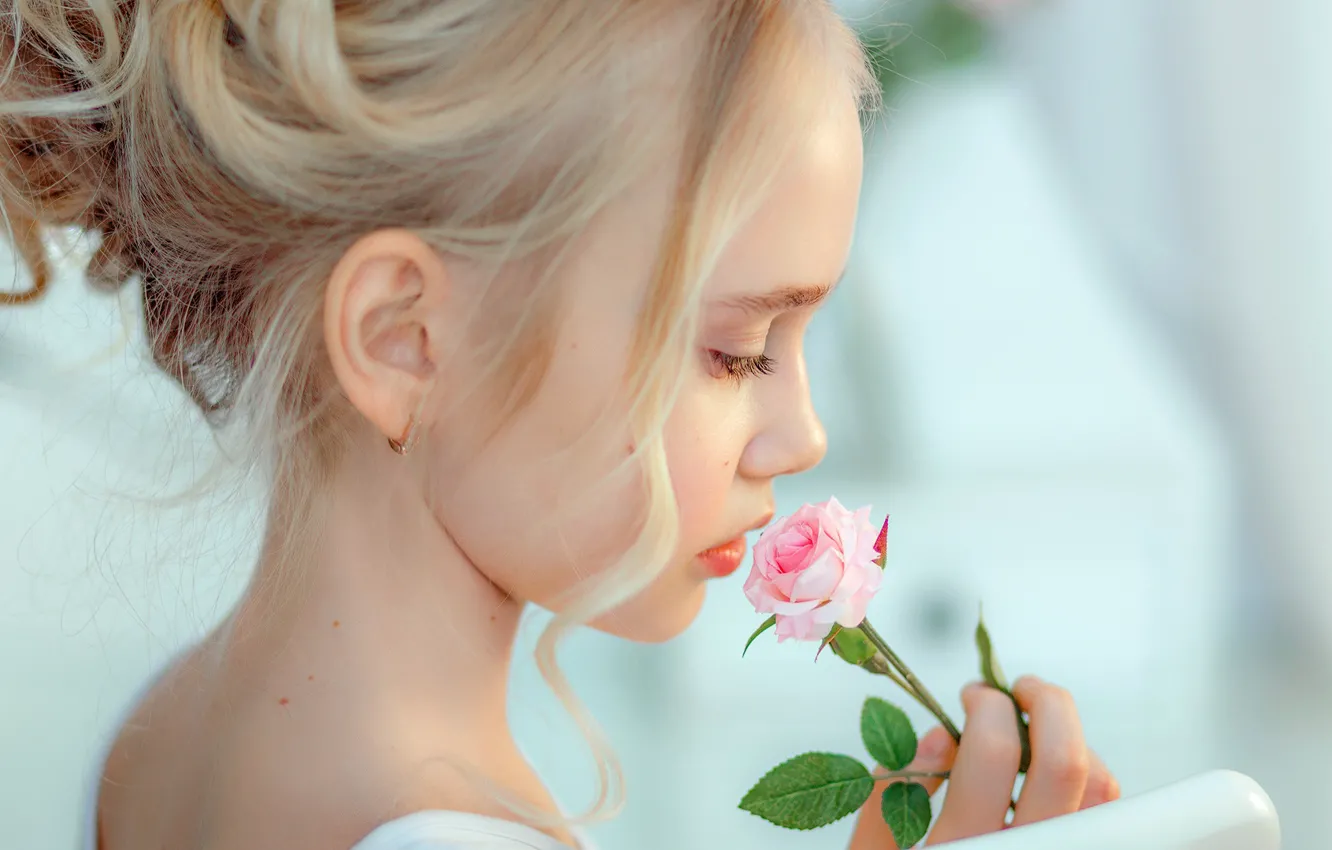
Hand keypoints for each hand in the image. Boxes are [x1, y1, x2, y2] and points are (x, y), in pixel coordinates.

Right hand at [848, 676, 1119, 847]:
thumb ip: (891, 792)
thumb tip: (941, 734)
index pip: (994, 752)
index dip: (986, 704)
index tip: (972, 694)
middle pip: (1068, 761)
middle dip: (1047, 703)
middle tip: (1018, 689)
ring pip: (1102, 789)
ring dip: (1073, 742)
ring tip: (1034, 735)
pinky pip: (1110, 819)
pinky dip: (1090, 782)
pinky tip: (1052, 780)